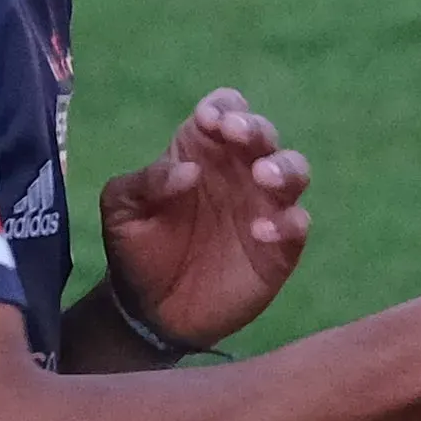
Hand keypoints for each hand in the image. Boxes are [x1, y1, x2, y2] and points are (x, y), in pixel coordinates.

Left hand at [100, 88, 312, 348]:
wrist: (148, 312)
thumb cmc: (137, 248)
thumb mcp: (123, 211)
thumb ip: (146, 182)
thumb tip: (188, 170)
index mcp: (203, 151)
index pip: (225, 110)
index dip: (223, 108)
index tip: (209, 121)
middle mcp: (239, 171)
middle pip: (263, 134)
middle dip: (255, 128)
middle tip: (237, 135)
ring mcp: (263, 208)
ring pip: (294, 171)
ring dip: (284, 168)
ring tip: (263, 178)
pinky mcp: (279, 247)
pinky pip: (297, 225)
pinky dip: (288, 223)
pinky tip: (261, 232)